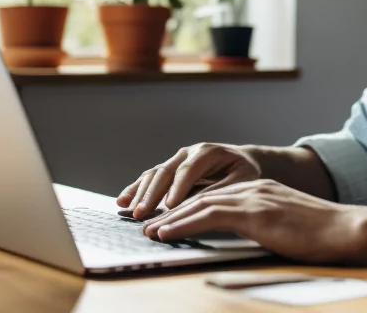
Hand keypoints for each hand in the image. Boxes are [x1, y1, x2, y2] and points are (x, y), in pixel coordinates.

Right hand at [117, 143, 261, 219]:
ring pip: (154, 174)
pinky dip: (135, 189)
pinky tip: (122, 201)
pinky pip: (149, 177)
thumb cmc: (243, 172)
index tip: (168, 207)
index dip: (177, 189)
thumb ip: (220, 190)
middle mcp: (188, 152)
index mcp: (207, 152)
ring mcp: (176, 159)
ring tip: (130, 211)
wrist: (241, 160)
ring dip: (140, 193)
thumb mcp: (240, 180)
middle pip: (166, 172)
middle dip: (152, 194)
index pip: (189, 170)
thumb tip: (198, 205)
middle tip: (142, 213)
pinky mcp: (169, 168)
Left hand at [141, 179, 363, 263]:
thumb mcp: (285, 226)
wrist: (344, 229)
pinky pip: (210, 215)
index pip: (215, 196)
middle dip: (173, 211)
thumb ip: (263, 226)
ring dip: (171, 218)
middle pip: (202, 197)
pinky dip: (184, 224)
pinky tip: (168, 233)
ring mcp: (253, 197)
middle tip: (149, 224)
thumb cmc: (321, 236)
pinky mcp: (254, 212)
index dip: (188, 208)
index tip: (168, 220)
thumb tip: (248, 240)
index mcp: (260, 190)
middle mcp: (253, 188)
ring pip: (200, 204)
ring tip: (151, 231)